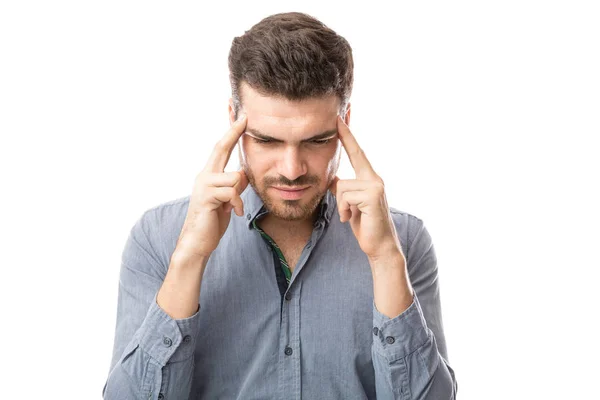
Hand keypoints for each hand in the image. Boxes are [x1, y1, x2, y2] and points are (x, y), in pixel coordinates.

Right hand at [174, 114, 248, 259]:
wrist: (197, 242)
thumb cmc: (212, 221)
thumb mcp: (227, 200)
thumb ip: (235, 186)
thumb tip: (244, 174)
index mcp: (209, 175)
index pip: (222, 148)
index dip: (231, 132)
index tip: (241, 117)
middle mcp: (204, 176)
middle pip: (220, 148)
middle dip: (233, 132)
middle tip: (245, 117)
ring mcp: (204, 186)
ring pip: (234, 177)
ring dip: (239, 194)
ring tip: (233, 207)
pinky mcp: (207, 198)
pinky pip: (232, 193)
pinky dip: (237, 205)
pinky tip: (234, 214)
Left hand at [329, 116, 402, 260]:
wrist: (379, 246)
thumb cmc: (364, 224)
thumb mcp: (350, 203)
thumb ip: (343, 189)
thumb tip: (332, 178)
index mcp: (369, 178)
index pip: (357, 153)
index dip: (348, 136)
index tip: (340, 118)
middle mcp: (375, 178)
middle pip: (350, 161)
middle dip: (345, 141)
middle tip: (337, 119)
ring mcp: (375, 186)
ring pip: (341, 185)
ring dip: (340, 204)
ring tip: (348, 215)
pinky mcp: (373, 196)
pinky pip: (345, 196)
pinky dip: (343, 209)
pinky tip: (350, 218)